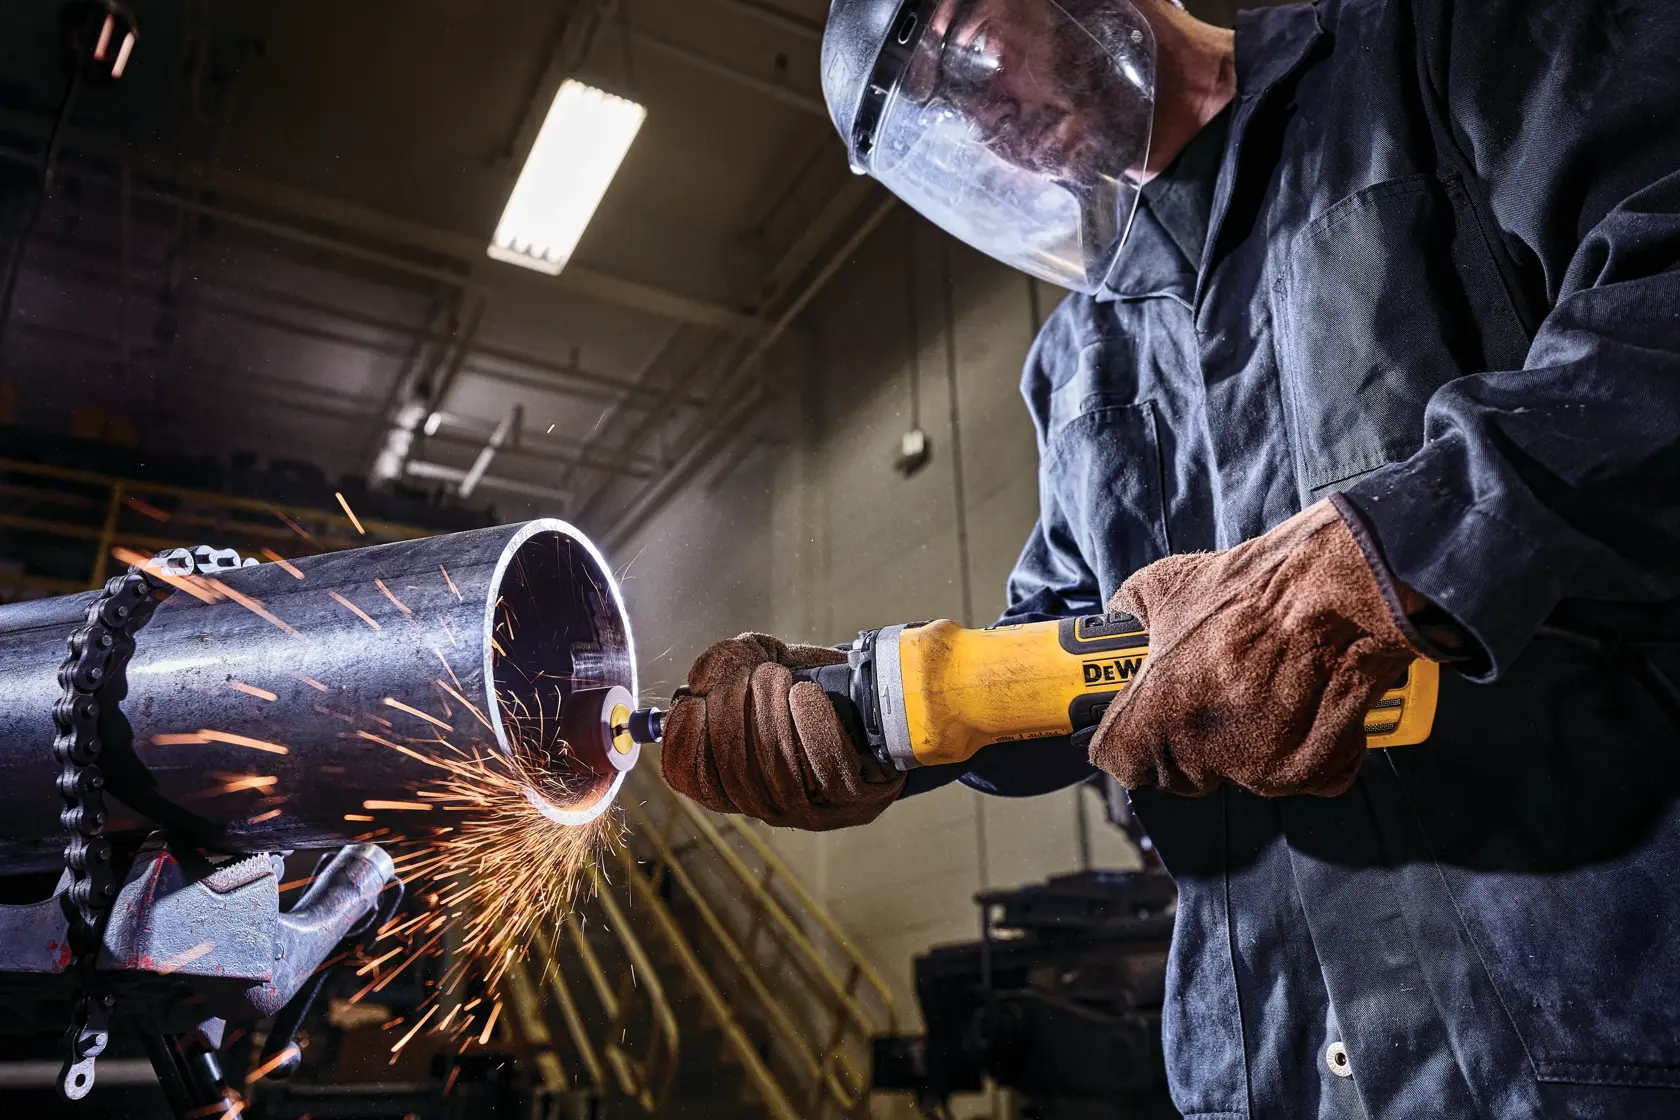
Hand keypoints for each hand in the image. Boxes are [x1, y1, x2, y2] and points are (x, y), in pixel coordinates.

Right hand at [659, 634, 905, 829]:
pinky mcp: (856, 800)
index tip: (693, 703)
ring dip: (772, 717)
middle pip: (734, 772)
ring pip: (780, 771)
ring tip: (778, 679)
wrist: (873, 700)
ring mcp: (813, 809)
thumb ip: (725, 660)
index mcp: (734, 781)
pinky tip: (807, 696)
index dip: (685, 744)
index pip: (692, 779)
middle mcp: (768, 804)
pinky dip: (814, 730)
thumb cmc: (806, 683)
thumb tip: (700, 679)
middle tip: (752, 676)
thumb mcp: (760, 661)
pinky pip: (830, 771)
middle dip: (734, 715)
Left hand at [1089, 500, 1426, 797]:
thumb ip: (1133, 612)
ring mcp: (1260, 770)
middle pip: (1176, 773)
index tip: (1134, 723)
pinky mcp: (1313, 774)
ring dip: (1242, 744)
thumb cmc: (1253, 590)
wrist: (1338, 594)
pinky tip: (1304, 705)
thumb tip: (1122, 618)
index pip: (1118, 760)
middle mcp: (1205, 752)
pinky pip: (1294, 775)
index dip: (1123, 739)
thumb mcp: (1167, 585)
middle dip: (1183, 742)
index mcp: (1158, 715)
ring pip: (1236, 774)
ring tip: (1260, 689)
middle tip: (1204, 697)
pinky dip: (1299, 750)